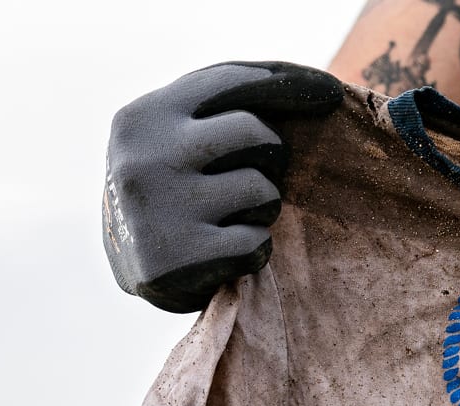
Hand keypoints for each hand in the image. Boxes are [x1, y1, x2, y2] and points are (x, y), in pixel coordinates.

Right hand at [103, 62, 344, 313]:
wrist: (127, 268)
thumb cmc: (173, 189)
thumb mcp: (174, 136)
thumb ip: (221, 108)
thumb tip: (322, 87)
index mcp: (144, 117)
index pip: (230, 82)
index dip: (287, 84)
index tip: (332, 94)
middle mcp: (145, 157)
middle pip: (254, 132)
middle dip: (272, 154)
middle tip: (261, 173)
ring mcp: (159, 210)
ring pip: (261, 189)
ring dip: (264, 205)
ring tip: (234, 216)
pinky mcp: (178, 261)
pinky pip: (256, 242)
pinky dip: (255, 249)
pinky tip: (227, 252)